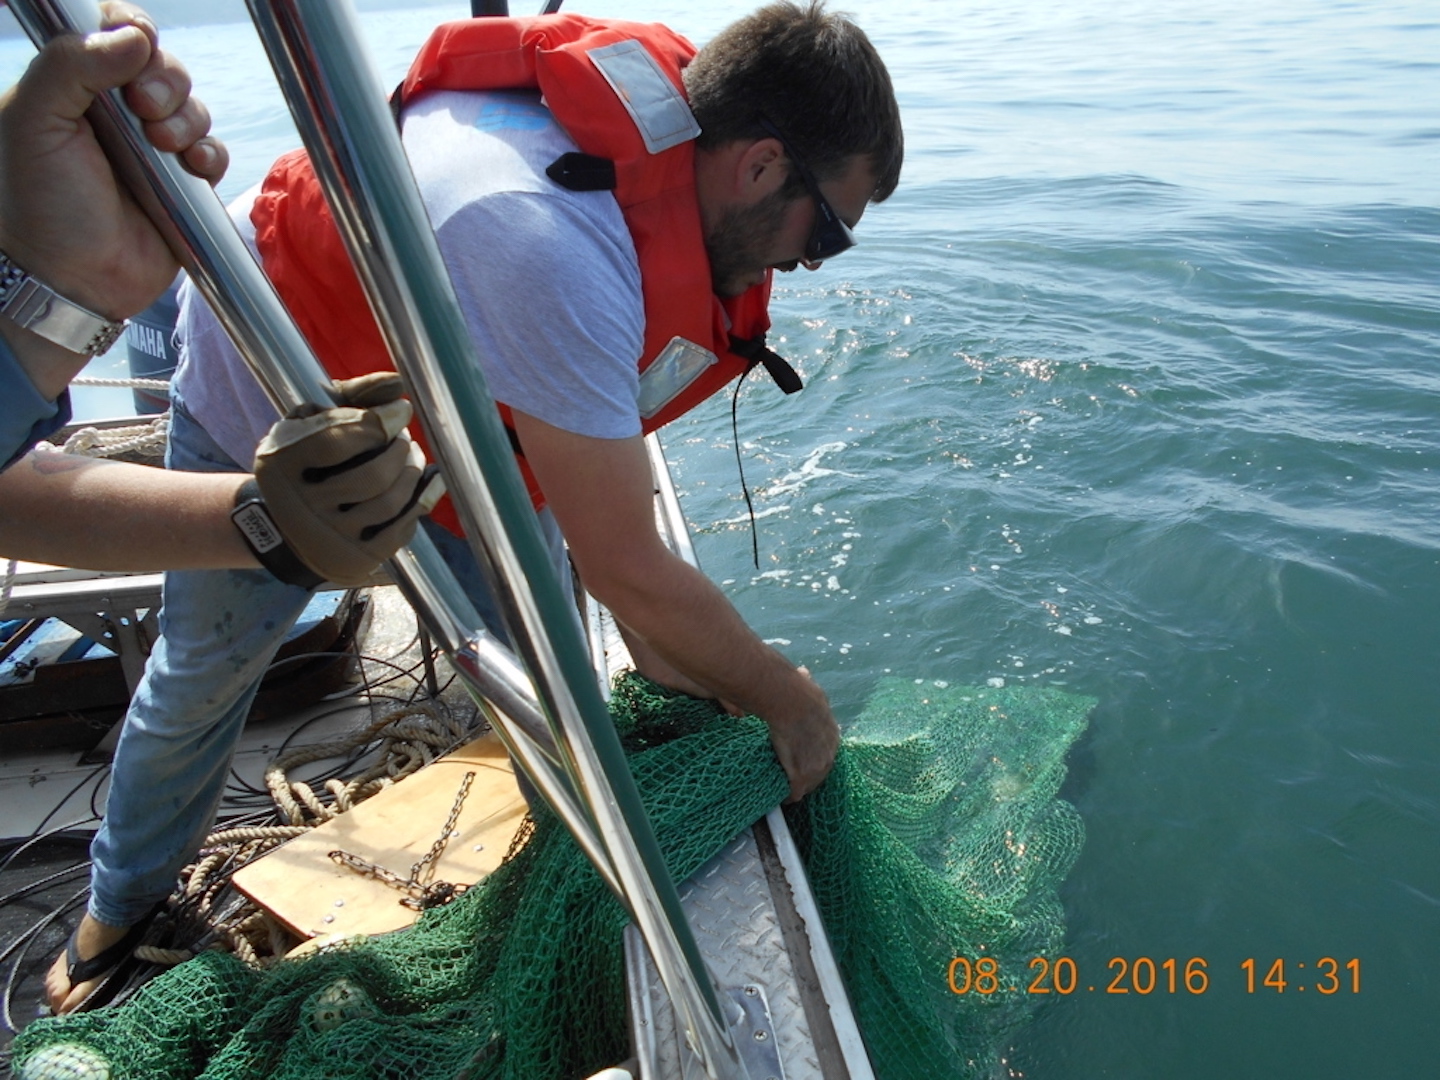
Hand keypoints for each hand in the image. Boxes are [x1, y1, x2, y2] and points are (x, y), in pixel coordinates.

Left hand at [0, 1, 227, 326]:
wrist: (73, 278)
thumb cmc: (42, 204)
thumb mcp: (36, 121)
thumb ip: (71, 64)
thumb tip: (135, 35)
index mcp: (72, 85)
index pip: (110, 32)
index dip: (133, 28)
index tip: (139, 41)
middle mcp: (114, 112)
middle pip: (162, 66)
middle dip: (165, 80)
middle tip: (145, 107)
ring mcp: (151, 148)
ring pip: (192, 107)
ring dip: (186, 121)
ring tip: (162, 147)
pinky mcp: (183, 184)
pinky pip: (213, 152)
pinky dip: (208, 155)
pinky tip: (190, 169)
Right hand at [251, 373, 444, 586]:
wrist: (289, 528)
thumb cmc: (307, 462)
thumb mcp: (313, 423)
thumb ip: (352, 397)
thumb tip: (398, 383)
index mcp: (282, 464)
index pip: (337, 440)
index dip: (378, 423)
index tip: (401, 412)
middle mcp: (302, 507)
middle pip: (373, 476)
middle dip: (400, 451)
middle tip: (405, 439)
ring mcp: (331, 538)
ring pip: (391, 503)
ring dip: (413, 473)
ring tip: (414, 457)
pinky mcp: (357, 559)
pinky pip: (402, 528)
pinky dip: (422, 500)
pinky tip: (427, 482)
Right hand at [763, 666, 839, 803]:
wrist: (790, 702)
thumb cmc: (798, 693)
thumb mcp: (811, 687)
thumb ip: (808, 683)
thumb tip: (803, 671)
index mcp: (833, 735)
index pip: (827, 753)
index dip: (815, 757)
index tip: (804, 758)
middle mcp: (830, 754)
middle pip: (821, 773)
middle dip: (809, 776)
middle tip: (795, 778)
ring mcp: (817, 767)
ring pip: (810, 785)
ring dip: (799, 788)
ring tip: (787, 790)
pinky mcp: (801, 776)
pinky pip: (796, 793)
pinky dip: (789, 796)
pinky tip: (783, 798)